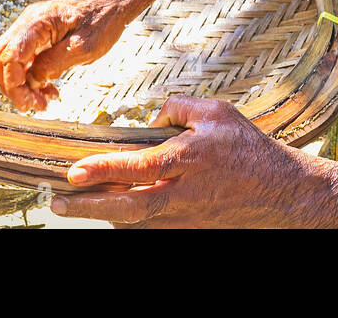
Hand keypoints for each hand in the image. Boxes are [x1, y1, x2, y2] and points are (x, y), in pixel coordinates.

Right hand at [0, 0, 132, 111]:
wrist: (113, 2)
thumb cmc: (103, 20)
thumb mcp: (85, 47)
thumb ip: (55, 63)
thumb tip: (33, 80)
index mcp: (38, 22)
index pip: (10, 56)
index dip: (14, 84)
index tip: (27, 104)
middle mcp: (28, 23)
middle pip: (0, 59)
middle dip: (13, 86)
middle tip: (34, 105)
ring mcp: (30, 28)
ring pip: (9, 61)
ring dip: (21, 84)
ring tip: (43, 100)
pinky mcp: (37, 36)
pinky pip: (23, 59)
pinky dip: (30, 77)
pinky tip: (47, 89)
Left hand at [50, 96, 306, 227]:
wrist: (280, 192)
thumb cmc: (247, 148)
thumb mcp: (216, 111)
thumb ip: (177, 108)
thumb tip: (150, 120)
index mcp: (188, 160)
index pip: (139, 167)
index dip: (104, 169)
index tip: (74, 171)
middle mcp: (182, 194)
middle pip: (127, 208)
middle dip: (88, 207)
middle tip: (57, 202)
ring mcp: (183, 218)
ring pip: (133, 221)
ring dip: (102, 212)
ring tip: (73, 202)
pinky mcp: (186, 229)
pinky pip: (148, 226)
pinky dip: (125, 218)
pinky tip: (110, 207)